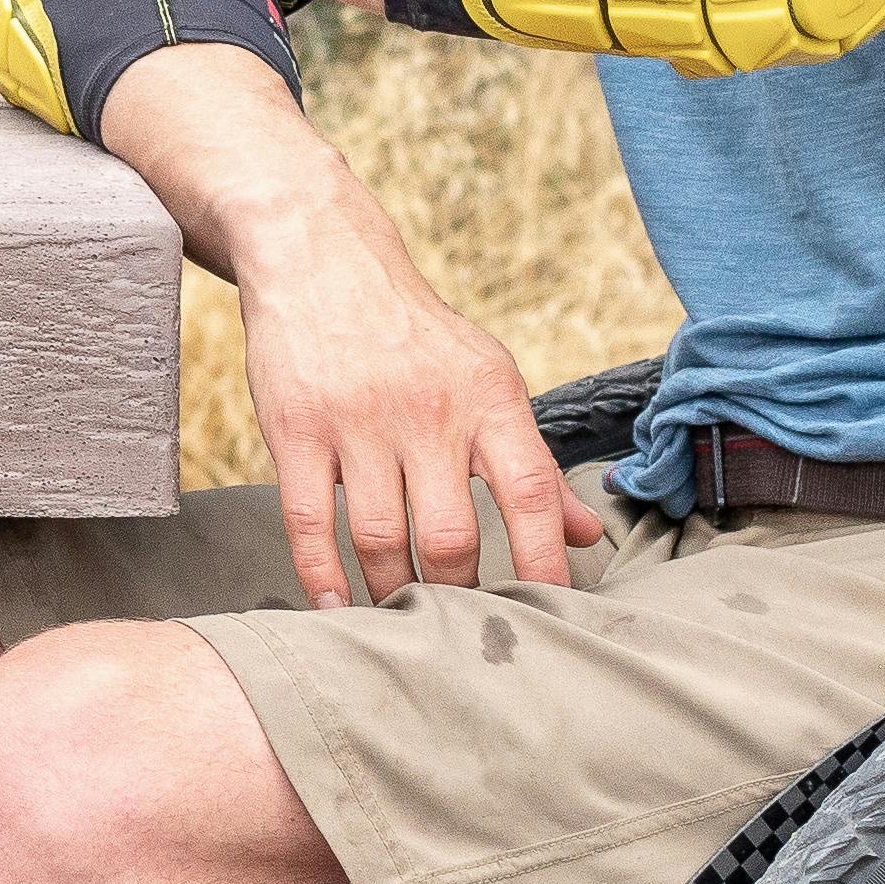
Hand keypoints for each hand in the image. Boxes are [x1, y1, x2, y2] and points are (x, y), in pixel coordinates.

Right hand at [231, 211, 603, 607]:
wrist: (320, 256)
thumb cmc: (414, 332)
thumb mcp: (488, 378)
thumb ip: (533, 461)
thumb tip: (588, 532)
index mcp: (488, 397)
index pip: (529, 493)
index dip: (544, 563)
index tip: (550, 615)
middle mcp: (427, 409)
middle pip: (451, 534)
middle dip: (459, 595)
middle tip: (461, 627)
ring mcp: (357, 420)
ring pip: (380, 538)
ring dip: (393, 591)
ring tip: (401, 616)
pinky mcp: (296, 428)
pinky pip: (310, 521)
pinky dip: (322, 574)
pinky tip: (335, 606)